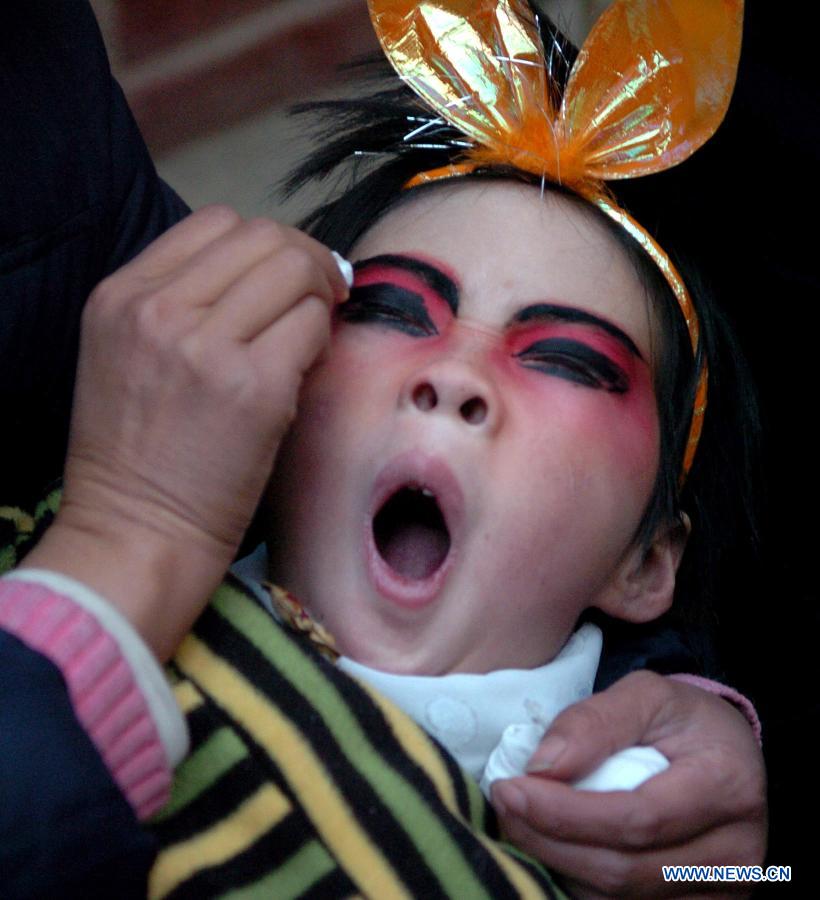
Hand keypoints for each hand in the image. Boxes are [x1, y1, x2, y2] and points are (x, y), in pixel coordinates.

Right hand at [22, 206, 348, 657]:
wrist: (135, 531)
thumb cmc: (136, 456)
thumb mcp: (130, 354)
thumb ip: (185, 305)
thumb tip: (274, 277)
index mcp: (121, 295)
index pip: (216, 222)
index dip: (267, 242)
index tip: (289, 275)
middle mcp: (158, 308)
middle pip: (264, 237)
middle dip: (307, 260)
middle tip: (325, 294)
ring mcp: (206, 345)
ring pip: (295, 273)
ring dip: (320, 296)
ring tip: (315, 333)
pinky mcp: (254, 386)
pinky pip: (312, 326)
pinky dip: (323, 339)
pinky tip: (310, 367)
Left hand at [491, 671, 766, 897]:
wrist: (728, 752)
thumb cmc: (683, 719)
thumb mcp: (646, 694)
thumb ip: (596, 721)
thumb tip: (543, 766)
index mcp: (725, 785)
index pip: (637, 819)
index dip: (566, 813)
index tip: (511, 788)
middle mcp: (735, 850)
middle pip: (624, 869)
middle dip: (550, 842)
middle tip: (504, 807)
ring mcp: (724, 889)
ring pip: (621, 899)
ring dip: (558, 866)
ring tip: (521, 824)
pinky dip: (581, 882)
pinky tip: (554, 849)